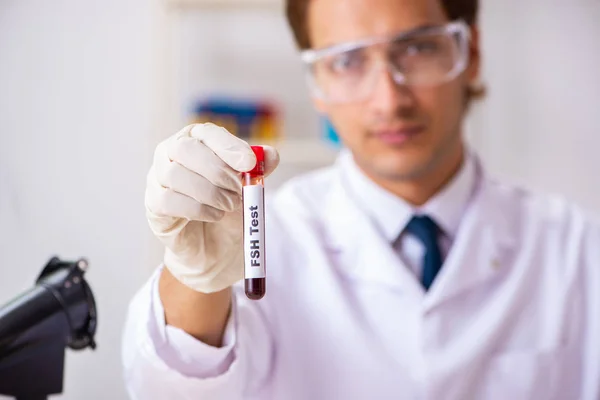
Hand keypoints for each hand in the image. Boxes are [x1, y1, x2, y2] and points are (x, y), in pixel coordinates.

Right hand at [145, 123, 278, 292]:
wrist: (214, 247)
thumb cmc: (228, 207)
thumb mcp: (248, 187)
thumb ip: (259, 170)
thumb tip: (271, 155)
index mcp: (196, 139)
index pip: (206, 132)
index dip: (228, 146)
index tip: (250, 162)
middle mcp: (170, 152)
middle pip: (186, 149)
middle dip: (218, 170)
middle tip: (238, 190)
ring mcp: (158, 177)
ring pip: (176, 175)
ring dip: (210, 192)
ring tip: (229, 205)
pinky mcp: (153, 203)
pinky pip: (169, 201)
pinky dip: (197, 209)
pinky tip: (214, 216)